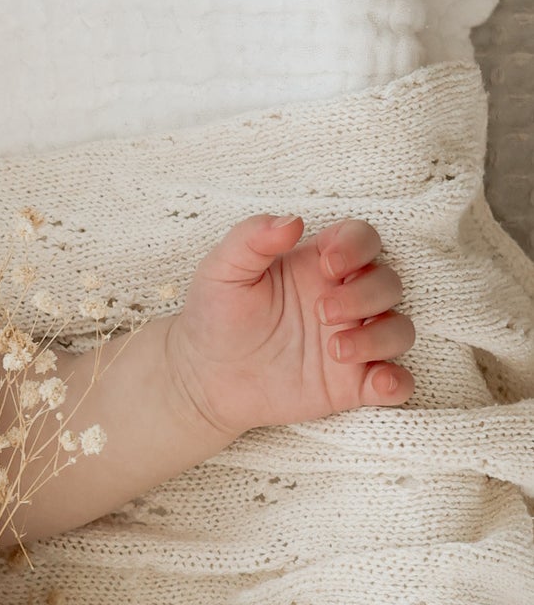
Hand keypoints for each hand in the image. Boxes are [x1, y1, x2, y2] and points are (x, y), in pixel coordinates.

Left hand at [163, 215, 414, 438]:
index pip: (363, 239)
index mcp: (318, 266)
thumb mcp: (221, 271)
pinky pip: (396, 383)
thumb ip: (251, 239)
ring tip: (334, 350)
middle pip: (388, 283)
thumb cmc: (216, 316)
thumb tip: (292, 221)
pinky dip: (398, 383)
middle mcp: (344, 300)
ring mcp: (353, 341)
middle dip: (364, 295)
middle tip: (321, 312)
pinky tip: (377, 383)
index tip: (329, 265)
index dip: (358, 247)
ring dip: (380, 337)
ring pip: (399, 330)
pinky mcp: (352, 383)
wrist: (204, 378)